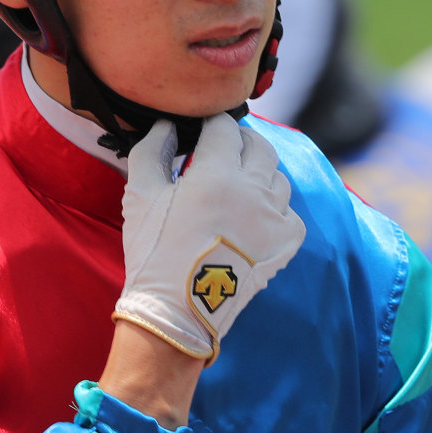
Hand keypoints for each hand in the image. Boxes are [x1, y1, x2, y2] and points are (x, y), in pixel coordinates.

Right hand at [113, 115, 304, 360]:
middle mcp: (253, 191)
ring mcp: (274, 218)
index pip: (225, 128)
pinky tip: (255, 215)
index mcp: (217, 174)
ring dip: (259, 173)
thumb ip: (152, 150)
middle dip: (241, 141)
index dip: (212, 123)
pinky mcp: (285, 243)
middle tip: (223, 148)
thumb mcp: (141, 195)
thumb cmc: (155, 251)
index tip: (202, 128)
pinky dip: (275, 208)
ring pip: (277, 177)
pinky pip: (290, 212)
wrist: (178, 309)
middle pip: (260, 146)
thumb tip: (166, 126)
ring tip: (239, 183)